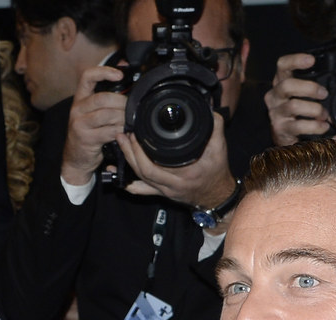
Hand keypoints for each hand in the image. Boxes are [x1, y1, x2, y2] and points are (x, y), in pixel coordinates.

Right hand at [60, 66, 127, 185]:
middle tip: (132, 108)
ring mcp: (80, 124)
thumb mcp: (93, 112)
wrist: (77, 157)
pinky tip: (125, 132)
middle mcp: (77, 108)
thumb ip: (106, 95)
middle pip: (103, 98)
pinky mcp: (86, 138)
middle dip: (122, 102)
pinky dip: (120, 131)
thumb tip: (124, 69)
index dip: (104, 72)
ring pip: (107, 115)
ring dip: (123, 118)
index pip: (87, 76)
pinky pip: (108, 131)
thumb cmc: (90, 132)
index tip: (120, 75)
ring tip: (130, 122)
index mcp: (80, 98)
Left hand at [117, 111, 235, 212]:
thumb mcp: (220, 148)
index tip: (134, 134)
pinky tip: (116, 171)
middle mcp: (171, 185)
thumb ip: (215, 126)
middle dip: (129, 153)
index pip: (153, 166)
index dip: (140, 152)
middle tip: (122, 136)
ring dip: (127, 162)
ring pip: (139, 180)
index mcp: (183, 175)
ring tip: (119, 145)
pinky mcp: (162, 192)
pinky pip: (140, 190)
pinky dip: (127, 182)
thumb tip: (208, 107)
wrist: (217, 195)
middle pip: (142, 172)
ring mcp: (165, 190)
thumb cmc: (217, 172)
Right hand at [266, 53, 331, 145]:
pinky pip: (298, 126)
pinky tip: (323, 126)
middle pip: (287, 85)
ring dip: (314, 109)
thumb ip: (317, 84)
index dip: (295, 60)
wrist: (288, 135)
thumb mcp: (304, 94)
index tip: (311, 60)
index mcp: (282, 82)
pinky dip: (314, 126)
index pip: (283, 65)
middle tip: (324, 94)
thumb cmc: (300, 110)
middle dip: (309, 88)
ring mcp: (276, 112)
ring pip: (293, 106)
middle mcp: (275, 95)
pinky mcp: (280, 128)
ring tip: (325, 114)